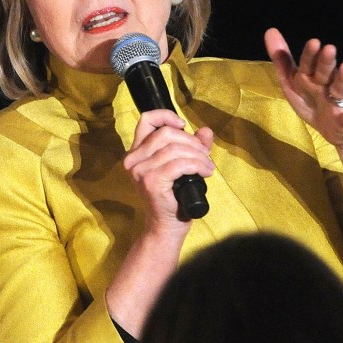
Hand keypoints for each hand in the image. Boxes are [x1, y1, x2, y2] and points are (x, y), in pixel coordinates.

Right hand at [123, 109, 214, 228]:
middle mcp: (133, 159)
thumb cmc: (174, 197)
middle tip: (205, 155)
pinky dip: (197, 166)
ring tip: (208, 167)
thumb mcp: (184, 166)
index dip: (166, 116)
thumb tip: (206, 132)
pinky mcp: (151, 182)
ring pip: (175, 149)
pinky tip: (205, 173)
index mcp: (137, 152)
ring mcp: (140, 171)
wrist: (167, 226)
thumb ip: (193, 147)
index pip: (146, 120)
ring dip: (198, 156)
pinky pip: (179, 164)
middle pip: (166, 133)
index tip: (183, 126)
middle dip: (191, 142)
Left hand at [264, 28, 342, 148]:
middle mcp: (326, 86)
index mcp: (311, 79)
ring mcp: (338, 102)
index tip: (313, 42)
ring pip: (340, 89)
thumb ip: (282, 61)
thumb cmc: (312, 102)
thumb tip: (270, 30)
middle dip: (325, 62)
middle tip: (329, 48)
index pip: (308, 65)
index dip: (309, 55)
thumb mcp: (293, 84)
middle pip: (324, 73)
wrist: (337, 130)